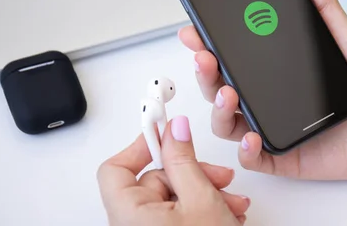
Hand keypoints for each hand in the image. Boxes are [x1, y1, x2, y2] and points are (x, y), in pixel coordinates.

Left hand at [97, 116, 250, 224]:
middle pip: (154, 180)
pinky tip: (225, 212)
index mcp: (129, 216)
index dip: (141, 145)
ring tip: (230, 200)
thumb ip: (185, 160)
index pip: (116, 169)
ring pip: (172, 197)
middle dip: (191, 173)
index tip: (165, 130)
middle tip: (217, 174)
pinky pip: (177, 214)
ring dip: (204, 191)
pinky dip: (201, 207)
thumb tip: (175, 130)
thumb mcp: (201, 199)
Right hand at [179, 0, 346, 179]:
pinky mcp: (280, 155)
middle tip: (205, 57)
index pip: (230, 58)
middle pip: (218, 88)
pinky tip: (252, 136)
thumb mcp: (344, 37)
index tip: (195, 30)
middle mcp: (264, 99)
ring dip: (219, 109)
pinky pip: (253, 157)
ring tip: (228, 94)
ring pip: (227, 123)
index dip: (207, 45)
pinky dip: (246, 149)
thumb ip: (323, 5)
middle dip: (205, 73)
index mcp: (271, 73)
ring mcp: (269, 128)